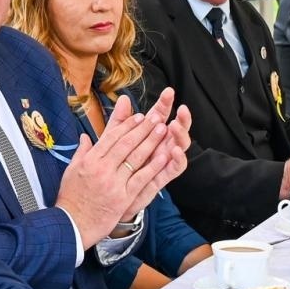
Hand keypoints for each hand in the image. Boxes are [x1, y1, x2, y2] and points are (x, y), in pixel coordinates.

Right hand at [55, 92, 176, 244]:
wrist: (72, 225)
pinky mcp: (123, 197)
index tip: (139, 116)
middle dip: (143, 129)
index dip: (127, 125)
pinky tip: (163, 156)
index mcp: (90, 160)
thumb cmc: (71, 199)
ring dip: (151, 142)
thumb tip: (85, 137)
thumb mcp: (71, 171)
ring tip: (162, 130)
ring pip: (135, 158)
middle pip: (126, 144)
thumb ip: (81, 152)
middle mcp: (102, 168)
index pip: (111, 137)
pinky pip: (141, 178)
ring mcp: (113, 183)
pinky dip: (153, 166)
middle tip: (156, 117)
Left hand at [122, 101, 191, 215]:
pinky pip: (174, 169)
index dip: (164, 104)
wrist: (108, 197)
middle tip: (181, 109)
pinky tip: (174, 150)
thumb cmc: (114, 167)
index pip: (160, 116)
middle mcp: (159, 147)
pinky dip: (177, 159)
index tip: (168, 91)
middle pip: (175, 129)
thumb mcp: (114, 142)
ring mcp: (162, 162)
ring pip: (179, 147)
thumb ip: (119, 122)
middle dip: (181, 118)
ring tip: (174, 126)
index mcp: (149, 136)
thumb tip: (124, 98)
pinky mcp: (161, 178)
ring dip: (180, 136)